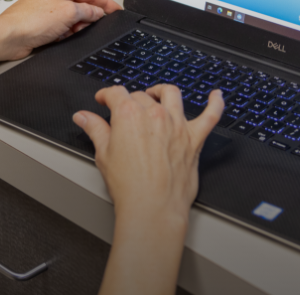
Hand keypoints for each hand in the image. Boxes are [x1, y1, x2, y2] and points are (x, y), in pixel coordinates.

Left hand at [0, 0, 121, 61]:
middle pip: (82, 5)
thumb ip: (89, 11)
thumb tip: (98, 13)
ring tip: (71, 32)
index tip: (116, 10)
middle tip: (92, 25)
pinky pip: (64, 27)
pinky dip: (66, 33)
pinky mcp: (44, 22)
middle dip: (87, 17)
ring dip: (75, 27)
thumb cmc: (30, 20)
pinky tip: (62, 37)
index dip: (105, 2)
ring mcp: (49, 8)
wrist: (11, 37)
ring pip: (73, 18)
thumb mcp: (69, 13)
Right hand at [73, 85, 223, 220]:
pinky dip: (215, 103)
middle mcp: (155, 115)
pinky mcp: (194, 139)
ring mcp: (177, 125)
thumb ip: (95, 129)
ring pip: (171, 94)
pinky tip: (216, 96)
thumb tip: (84, 117)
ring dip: (161, 91)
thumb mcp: (103, 154)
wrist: (152, 208)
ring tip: (156, 94)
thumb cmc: (130, 186)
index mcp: (129, 115)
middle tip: (124, 113)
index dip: (107, 95)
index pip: (117, 93)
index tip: (103, 100)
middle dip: (130, 101)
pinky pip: (211, 116)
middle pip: (141, 96)